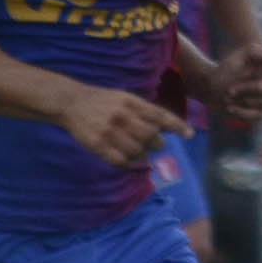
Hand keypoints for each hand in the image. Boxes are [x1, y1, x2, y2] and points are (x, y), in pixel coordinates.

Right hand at [59, 83, 189, 168]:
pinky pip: (121, 161)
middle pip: (152, 136)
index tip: (190, 134)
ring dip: (143, 154)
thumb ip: (144, 111)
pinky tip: (128, 159)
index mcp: (131, 102)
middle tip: (155, 144)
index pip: (160, 115)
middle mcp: (122, 116)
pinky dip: (129, 163)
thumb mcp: (124, 98)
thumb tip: (166, 128)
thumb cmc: (103, 101)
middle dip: (157, 143)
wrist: (71, 102)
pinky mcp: (98, 145)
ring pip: (138, 151)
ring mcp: (110, 131)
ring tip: (139, 150)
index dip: (177, 126)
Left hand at [210, 42, 261, 122]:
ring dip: (242, 100)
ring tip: (226, 97)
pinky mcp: (260, 113)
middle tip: (229, 90)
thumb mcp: (238, 56)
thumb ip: (254, 51)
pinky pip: (256, 116)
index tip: (260, 86)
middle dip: (248, 90)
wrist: (215, 87)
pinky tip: (228, 108)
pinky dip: (241, 113)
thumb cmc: (227, 69)